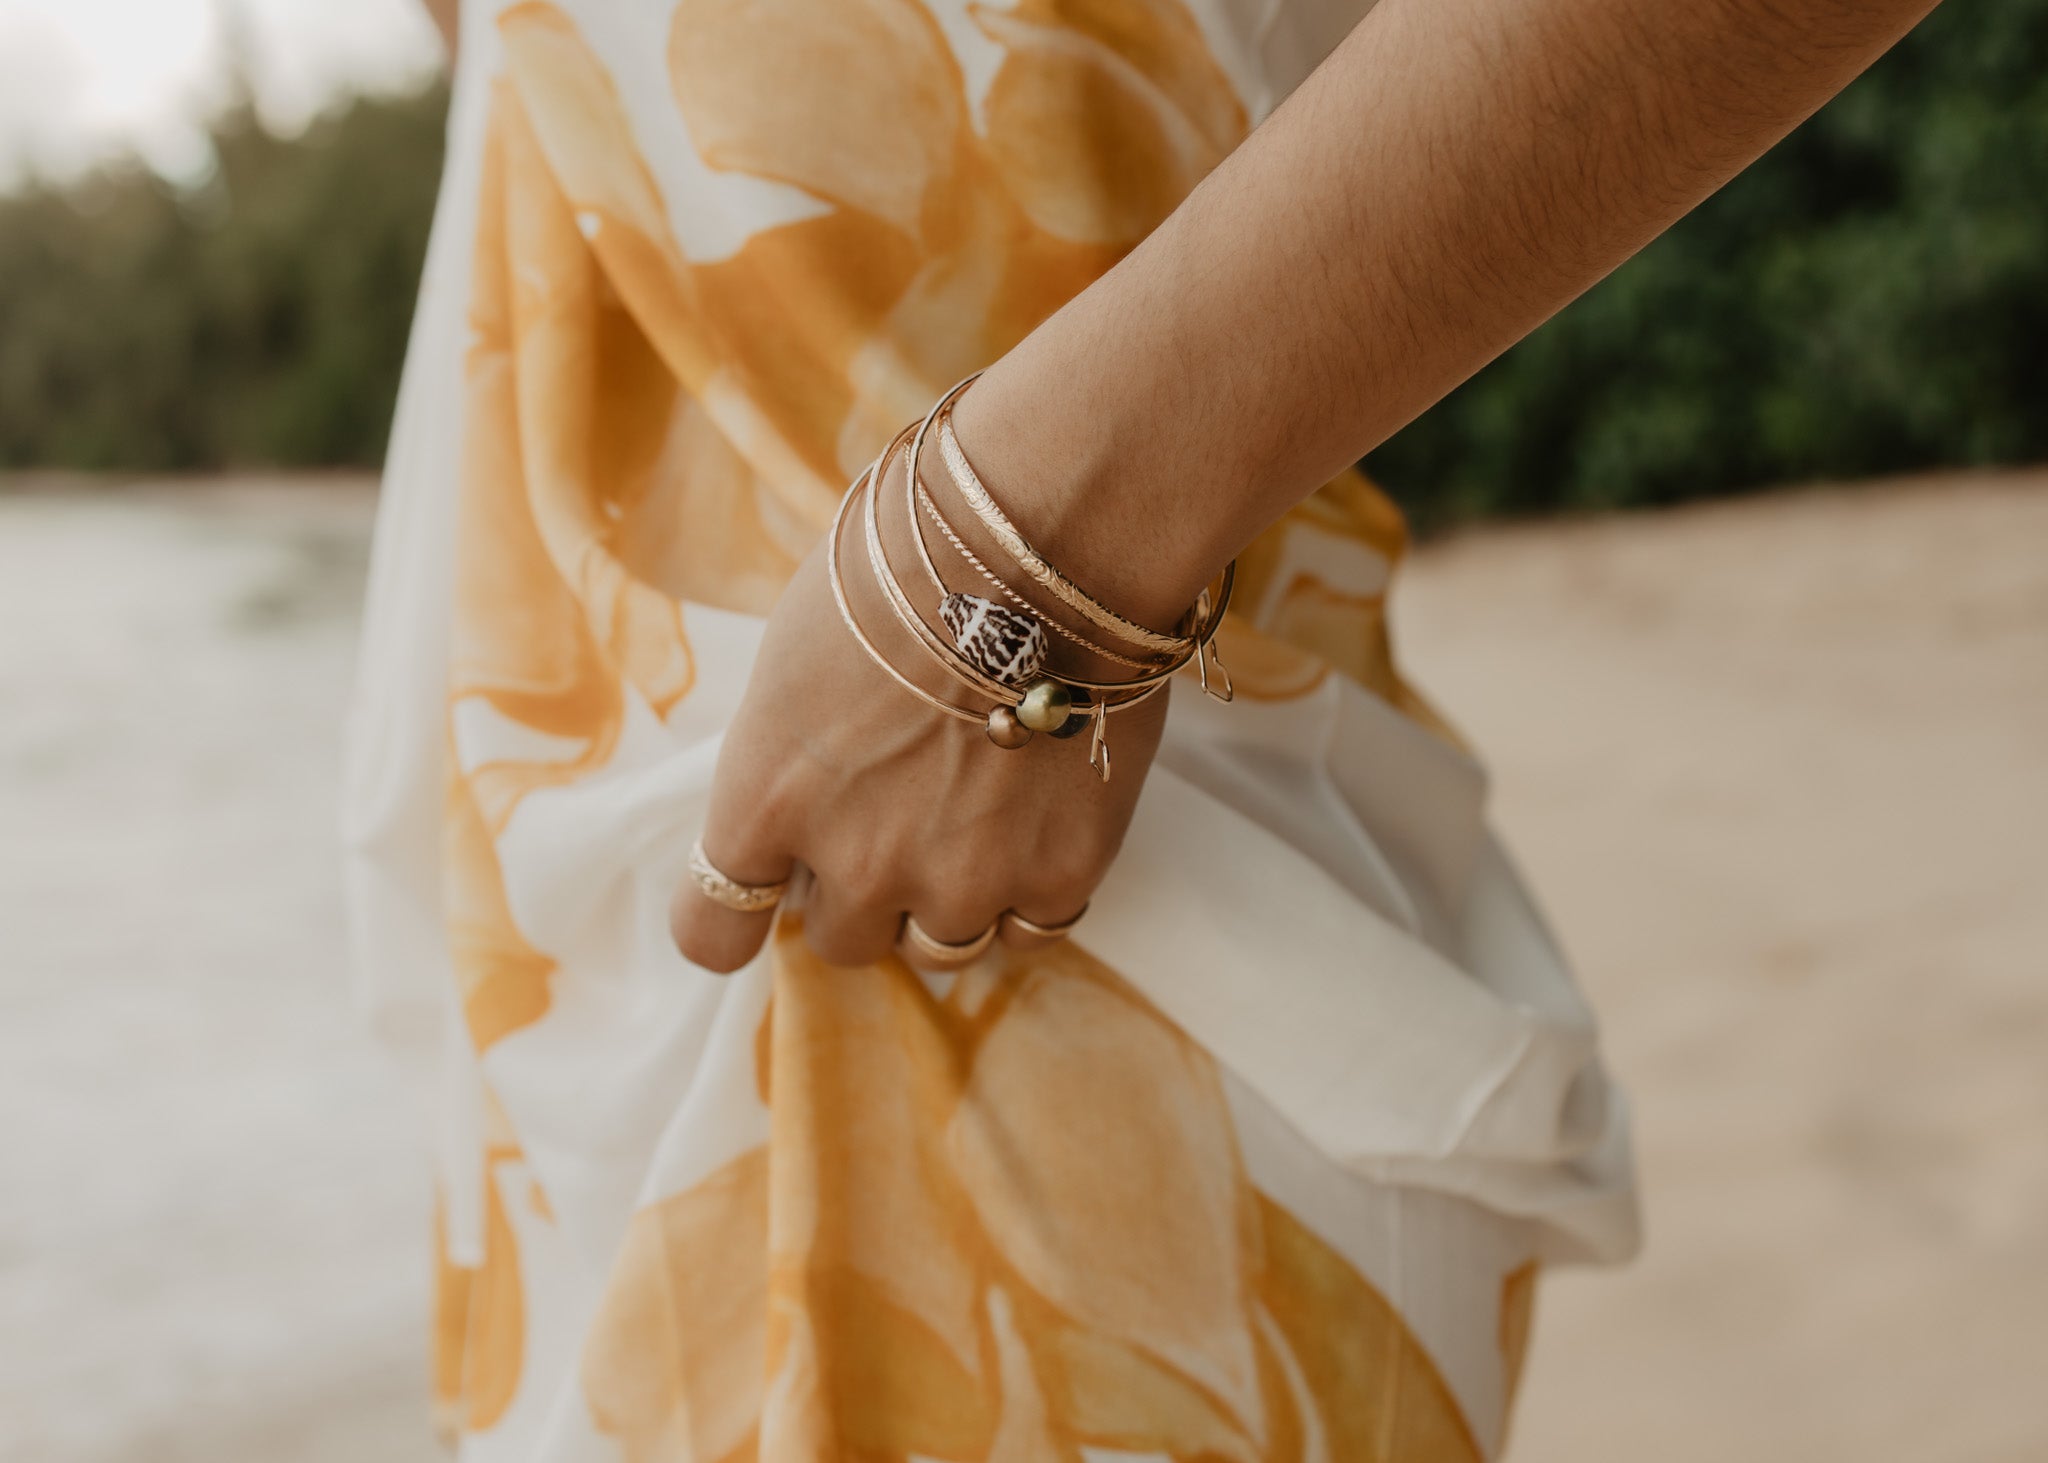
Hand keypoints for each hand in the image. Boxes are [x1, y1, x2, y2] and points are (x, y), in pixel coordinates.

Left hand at [667, 449, 1167, 973]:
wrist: (1042, 544)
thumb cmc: (903, 566)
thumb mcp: (794, 657)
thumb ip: (787, 757)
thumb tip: (804, 796)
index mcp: (766, 799)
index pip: (712, 930)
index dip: (735, 921)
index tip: (763, 896)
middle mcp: (856, 862)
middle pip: (841, 940)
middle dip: (861, 888)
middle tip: (900, 809)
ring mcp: (962, 879)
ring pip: (939, 948)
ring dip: (946, 898)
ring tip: (976, 813)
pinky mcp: (1059, 875)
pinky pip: (1029, 931)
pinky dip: (1027, 892)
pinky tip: (1034, 824)